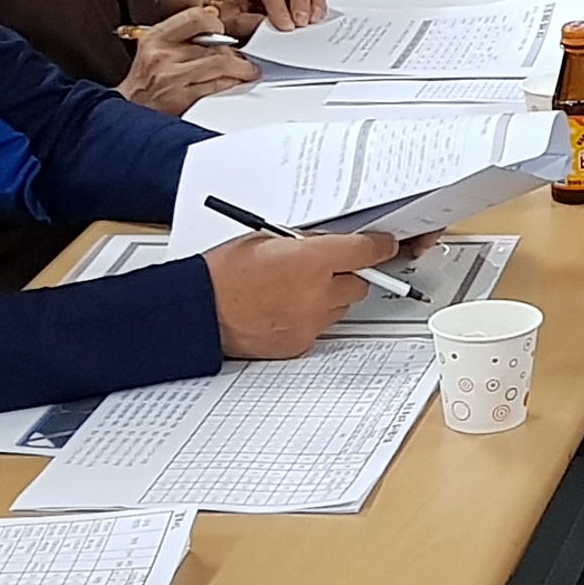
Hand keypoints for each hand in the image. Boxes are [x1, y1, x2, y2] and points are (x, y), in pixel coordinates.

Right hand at [115, 4, 255, 116]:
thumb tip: (219, 29)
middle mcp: (162, 55)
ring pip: (221, 65)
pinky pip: (217, 87)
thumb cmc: (145, 82)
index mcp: (156, 37)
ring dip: (241, 69)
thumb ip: (182, 37)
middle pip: (215, 45)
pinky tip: (234, 85)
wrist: (126, 113)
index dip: (216, 23)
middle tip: (245, 58)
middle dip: (236, 52)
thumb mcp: (154, 49)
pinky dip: (232, 84)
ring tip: (247, 71)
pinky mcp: (181, 99)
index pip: (197, 17)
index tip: (224, 32)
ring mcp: (171, 77)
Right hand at [204, 228, 400, 358]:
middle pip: (358, 283)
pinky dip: (310, 318)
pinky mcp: (300, 344)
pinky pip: (320, 328)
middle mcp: (317, 294)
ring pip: (341, 308)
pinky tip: (284, 309)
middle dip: (346, 274)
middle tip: (321, 268)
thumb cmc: (223, 274)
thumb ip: (305, 243)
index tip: (385, 245)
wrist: (198, 311)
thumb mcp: (267, 240)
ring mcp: (310, 323)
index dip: (379, 247)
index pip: (366, 252)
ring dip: (328, 298)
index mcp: (312, 261)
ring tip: (293, 289)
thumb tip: (328, 243)